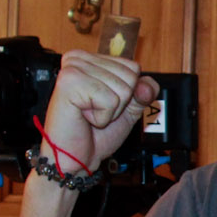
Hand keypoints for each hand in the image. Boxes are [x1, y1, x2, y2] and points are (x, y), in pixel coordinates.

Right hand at [40, 51, 158, 176]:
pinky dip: (101, 117)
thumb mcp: (128, 109)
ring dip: (109, 111)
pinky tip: (83, 117)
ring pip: (122, 88)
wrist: (75, 158)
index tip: (104, 104)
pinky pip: (109, 100)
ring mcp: (72, 69)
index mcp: (89, 59)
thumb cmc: (94, 134)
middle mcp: (78, 59)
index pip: (133, 67)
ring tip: (88, 115)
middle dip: (119, 103)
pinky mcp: (69, 83)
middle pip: (130, 76)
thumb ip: (143, 93)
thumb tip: (147, 85)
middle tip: (95, 112)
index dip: (127, 94)